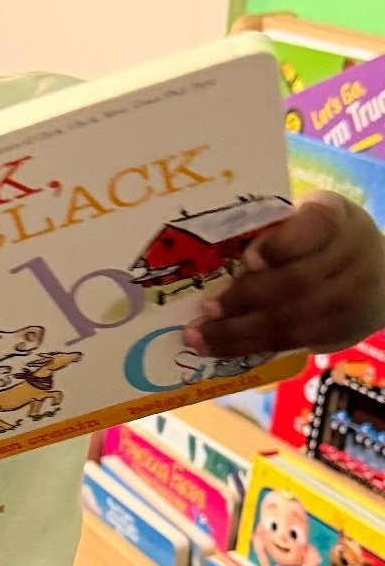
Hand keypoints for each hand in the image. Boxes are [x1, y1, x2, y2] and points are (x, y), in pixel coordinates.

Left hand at [184, 192, 384, 358]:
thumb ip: (271, 229)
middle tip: (205, 309)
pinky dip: (251, 347)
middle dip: (244, 299)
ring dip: (238, 333)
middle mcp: (351, 255)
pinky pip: (292, 342)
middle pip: (295, 282)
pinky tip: (220, 349)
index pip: (313, 226)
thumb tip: (200, 250)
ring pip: (289, 321)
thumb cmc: (319, 239)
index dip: (280, 245)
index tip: (248, 258)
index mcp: (334, 216)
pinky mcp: (343, 331)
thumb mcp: (304, 220)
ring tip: (198, 337)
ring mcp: (352, 298)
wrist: (381, 274)